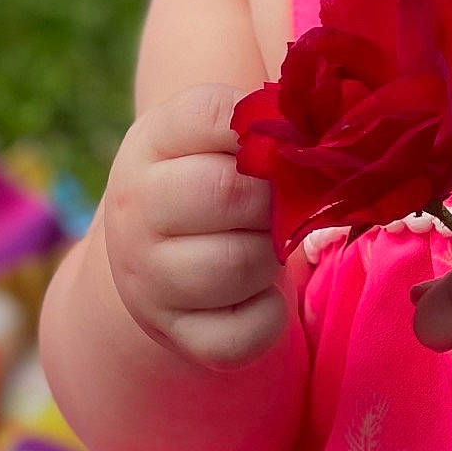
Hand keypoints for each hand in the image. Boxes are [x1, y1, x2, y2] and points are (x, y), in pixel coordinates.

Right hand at [102, 84, 289, 369]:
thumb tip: (316, 124)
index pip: (214, 115)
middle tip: (280, 204)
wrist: (156, 256)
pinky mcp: (177, 334)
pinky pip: (244, 333)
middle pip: (227, 192)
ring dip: (272, 255)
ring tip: (266, 245)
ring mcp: (149, 280)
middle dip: (273, 198)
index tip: (278, 144)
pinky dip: (269, 315)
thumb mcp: (216, 135)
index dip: (265, 130)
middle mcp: (135, 210)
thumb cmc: (209, 179)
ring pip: (237, 264)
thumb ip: (261, 119)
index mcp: (150, 143)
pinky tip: (260, 292)